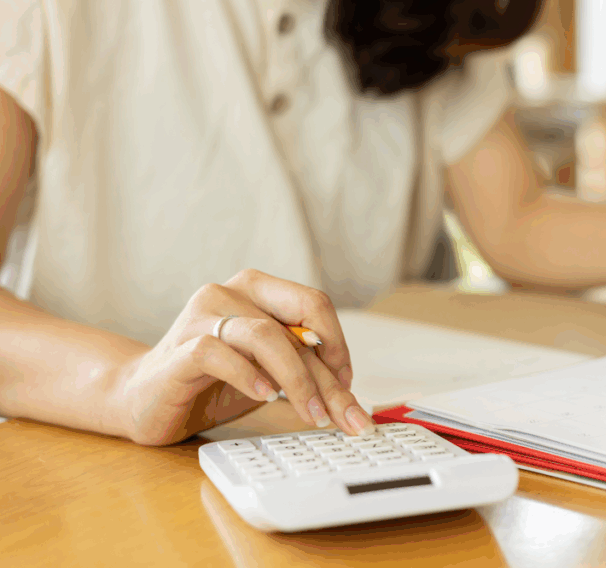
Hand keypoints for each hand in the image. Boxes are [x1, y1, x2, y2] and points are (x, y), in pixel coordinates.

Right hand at [113, 269, 373, 444]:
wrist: (142, 400)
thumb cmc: (211, 384)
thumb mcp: (269, 375)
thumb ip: (305, 374)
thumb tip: (352, 402)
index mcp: (257, 289)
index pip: (314, 305)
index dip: (339, 346)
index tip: (347, 387)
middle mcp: (230, 293)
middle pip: (297, 325)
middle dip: (328, 377)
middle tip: (346, 416)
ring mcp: (202, 316)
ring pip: (265, 336)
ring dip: (297, 380)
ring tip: (311, 413)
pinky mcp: (180, 348)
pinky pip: (218, 353)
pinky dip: (248, 375)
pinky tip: (264, 396)